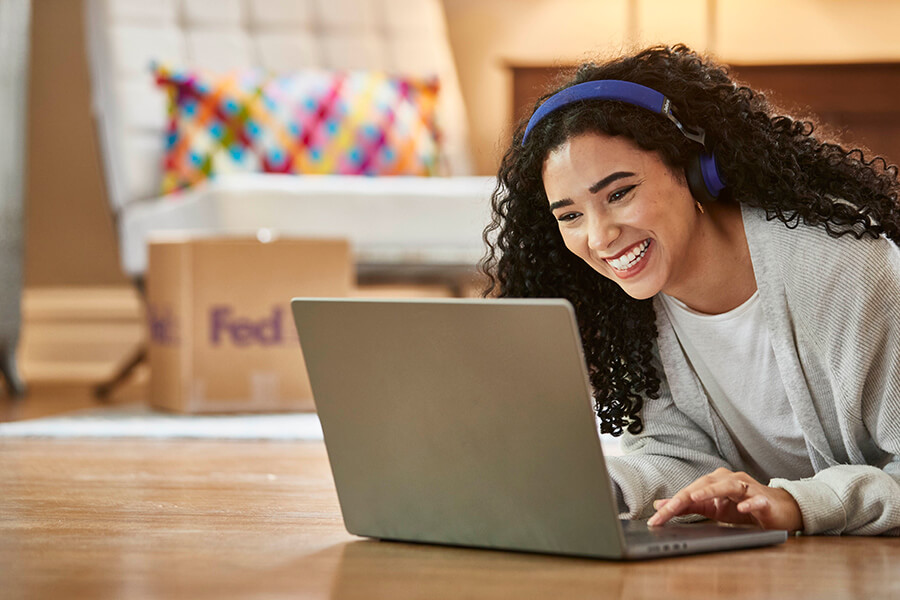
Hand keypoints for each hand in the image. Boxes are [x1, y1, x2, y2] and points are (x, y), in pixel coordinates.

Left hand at [646, 468, 802, 531]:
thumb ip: (688, 506)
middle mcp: (728, 481)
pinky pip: (756, 500)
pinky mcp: (764, 500)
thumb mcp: (712, 509)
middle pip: (703, 485)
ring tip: (695, 498)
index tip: (655, 519)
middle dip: (683, 498)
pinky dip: (749, 503)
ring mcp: (747, 489)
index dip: (670, 505)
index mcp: (714, 483)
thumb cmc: (743, 507)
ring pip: (728, 486)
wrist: (778, 510)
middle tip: (666, 511)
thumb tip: (661, 505)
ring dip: (711, 491)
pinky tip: (742, 509)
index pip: (688, 492)